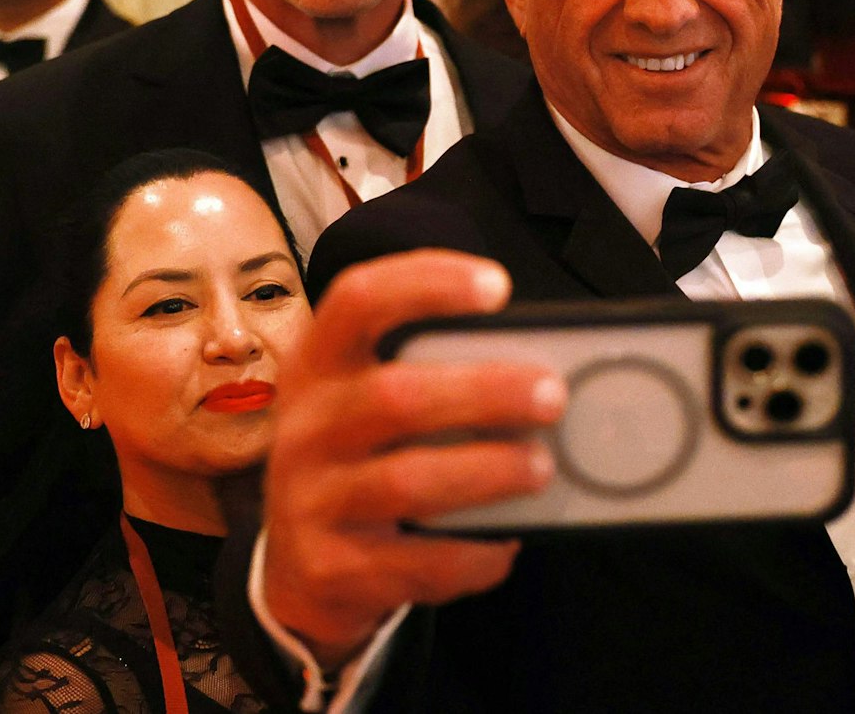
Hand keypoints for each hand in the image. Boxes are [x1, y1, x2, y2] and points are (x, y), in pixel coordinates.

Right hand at [261, 250, 564, 671]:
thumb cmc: (365, 462)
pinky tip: (507, 541)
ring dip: (488, 471)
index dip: (427, 283)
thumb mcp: (369, 406)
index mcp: (318, 367)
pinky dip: (474, 551)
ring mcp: (309, 501)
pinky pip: (417, 562)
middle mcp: (306, 427)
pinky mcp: (330, 567)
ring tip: (543, 467)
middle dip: (485, 392)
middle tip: (553, 395)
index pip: (357, 301)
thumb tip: (546, 368)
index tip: (498, 286)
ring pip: (407, 482)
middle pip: (395, 396)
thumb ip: (434, 377)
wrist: (301, 571)